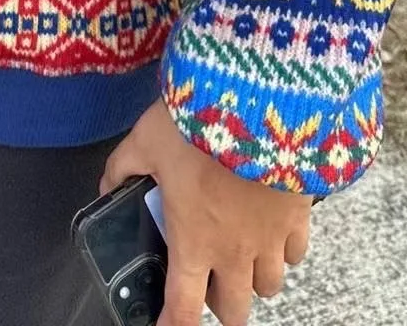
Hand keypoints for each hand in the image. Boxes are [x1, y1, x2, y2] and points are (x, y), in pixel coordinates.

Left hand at [101, 99, 311, 325]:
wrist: (258, 101)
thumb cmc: (198, 124)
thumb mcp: (144, 140)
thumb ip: (122, 168)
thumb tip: (107, 184)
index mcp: (193, 241)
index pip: (182, 310)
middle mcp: (234, 251)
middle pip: (234, 312)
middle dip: (219, 307)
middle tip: (207, 284)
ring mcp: (271, 238)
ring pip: (269, 287)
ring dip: (252, 279)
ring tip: (240, 254)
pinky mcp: (299, 216)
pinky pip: (297, 253)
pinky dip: (284, 250)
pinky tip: (271, 230)